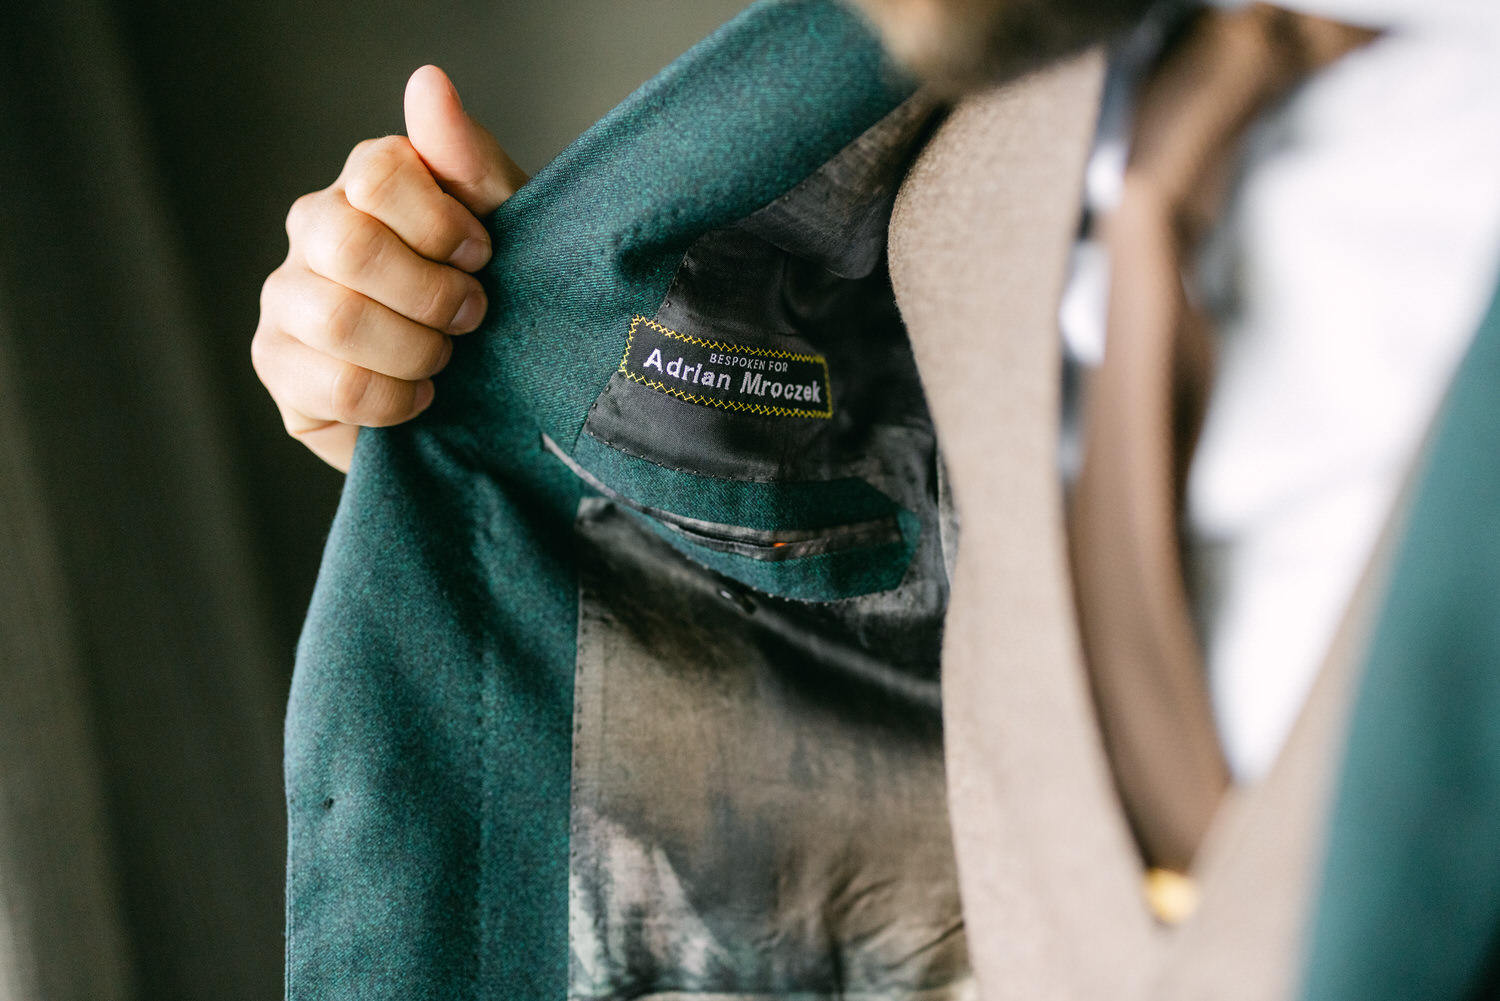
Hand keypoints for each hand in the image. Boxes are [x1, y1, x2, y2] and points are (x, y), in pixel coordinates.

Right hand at [252, 65, 528, 470]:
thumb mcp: (506, 225)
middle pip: (350, 246)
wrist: (481, 386)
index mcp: (365, 183)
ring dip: (417, 350)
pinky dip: (395, 400)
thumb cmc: (489, 293)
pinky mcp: (277, 367)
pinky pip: (335, 386)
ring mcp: (284, 298)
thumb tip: (428, 82)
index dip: (441, 225)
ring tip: (443, 358)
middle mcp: (312, 230)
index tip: (482, 256)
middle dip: (432, 294)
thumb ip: (469, 160)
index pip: (375, 173)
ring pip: (339, 320)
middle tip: (472, 317)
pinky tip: (418, 396)